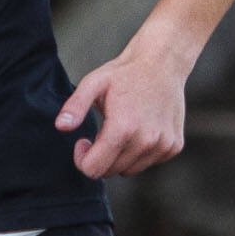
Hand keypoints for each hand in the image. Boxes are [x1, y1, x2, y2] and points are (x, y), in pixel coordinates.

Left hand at [55, 48, 186, 178]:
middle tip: (101, 132)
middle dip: (100, 157)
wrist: (162, 63)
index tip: (84, 141)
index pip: (94, 169)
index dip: (82, 159)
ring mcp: (163, 145)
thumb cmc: (123, 74)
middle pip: (111, 172)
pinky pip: (148, 163)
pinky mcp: (174, 146)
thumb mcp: (93, 83)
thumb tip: (61, 127)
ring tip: (122, 128)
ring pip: (130, 170)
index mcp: (123, 129)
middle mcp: (146, 141)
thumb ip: (75, 107)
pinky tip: (140, 129)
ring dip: (120, 156)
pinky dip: (139, 153)